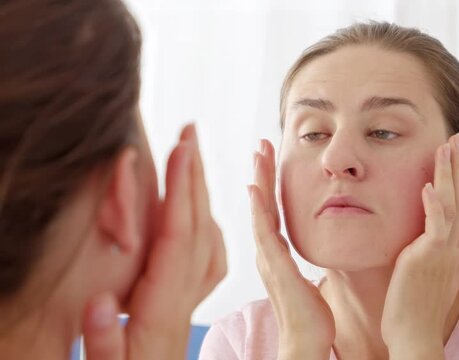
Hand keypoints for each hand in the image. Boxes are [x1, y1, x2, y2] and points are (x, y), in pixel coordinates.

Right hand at [81, 124, 226, 359]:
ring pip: (206, 235)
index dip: (180, 191)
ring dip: (200, 192)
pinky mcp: (188, 299)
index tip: (183, 150)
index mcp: (162, 305)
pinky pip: (208, 253)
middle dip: (194, 175)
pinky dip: (204, 221)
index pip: (176, 236)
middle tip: (192, 132)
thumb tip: (96, 304)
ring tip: (193, 156)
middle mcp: (184, 295)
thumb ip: (103, 341)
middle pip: (197, 225)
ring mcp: (190, 296)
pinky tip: (198, 209)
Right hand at [249, 139, 334, 359]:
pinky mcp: (275, 267)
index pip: (272, 211)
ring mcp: (269, 259)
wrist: (307, 341)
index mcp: (278, 253)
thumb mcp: (312, 279)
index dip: (270, 184)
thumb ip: (309, 263)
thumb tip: (316, 253)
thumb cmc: (312, 315)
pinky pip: (264, 233)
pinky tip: (254, 189)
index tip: (271, 158)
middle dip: (262, 173)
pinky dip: (258, 210)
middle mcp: (268, 252)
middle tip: (262, 144)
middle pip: (263, 205)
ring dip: (259, 182)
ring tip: (257, 154)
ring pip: (261, 212)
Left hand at [381, 133, 458, 358]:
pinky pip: (433, 226)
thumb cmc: (421, 308)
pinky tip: (429, 185)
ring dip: (449, 175)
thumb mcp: (443, 276)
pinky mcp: (425, 258)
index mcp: (452, 248)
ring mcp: (441, 251)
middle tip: (457, 139)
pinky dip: (433, 204)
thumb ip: (457, 255)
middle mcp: (451, 246)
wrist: (414, 335)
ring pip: (451, 205)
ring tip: (447, 148)